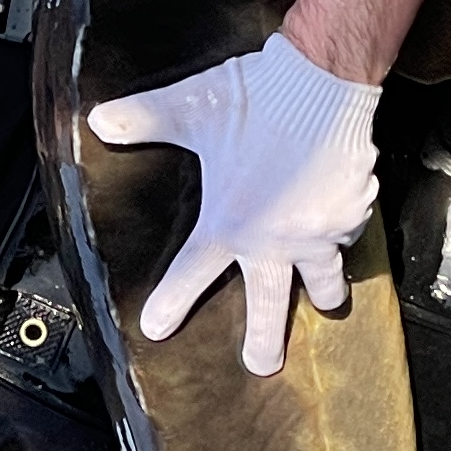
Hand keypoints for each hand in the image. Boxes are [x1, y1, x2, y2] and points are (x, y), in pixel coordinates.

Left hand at [85, 32, 382, 373]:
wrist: (321, 83)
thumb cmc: (255, 98)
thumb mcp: (191, 108)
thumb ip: (146, 120)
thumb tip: (98, 121)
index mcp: (230, 222)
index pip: (192, 273)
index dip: (171, 303)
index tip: (155, 329)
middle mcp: (274, 240)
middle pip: (270, 308)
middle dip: (266, 342)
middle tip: (262, 367)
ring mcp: (318, 234)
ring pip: (324, 281)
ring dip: (324, 293)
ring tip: (326, 301)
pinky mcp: (352, 216)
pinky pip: (349, 236)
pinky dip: (345, 233)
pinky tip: (341, 223)